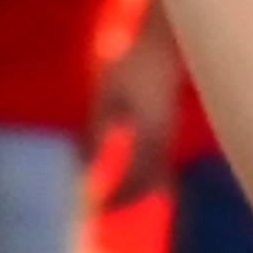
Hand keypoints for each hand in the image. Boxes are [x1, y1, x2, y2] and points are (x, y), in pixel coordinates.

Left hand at [92, 6, 181, 202]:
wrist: (163, 42)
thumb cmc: (132, 62)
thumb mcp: (106, 94)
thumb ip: (94, 128)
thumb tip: (82, 162)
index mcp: (149, 131)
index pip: (133, 177)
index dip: (114, 195)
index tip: (92, 205)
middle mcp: (164, 138)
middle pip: (149, 183)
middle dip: (125, 200)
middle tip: (98, 210)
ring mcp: (170, 134)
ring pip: (157, 175)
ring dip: (134, 190)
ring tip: (109, 199)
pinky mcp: (168, 128)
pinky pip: (158, 162)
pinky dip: (141, 176)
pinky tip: (125, 176)